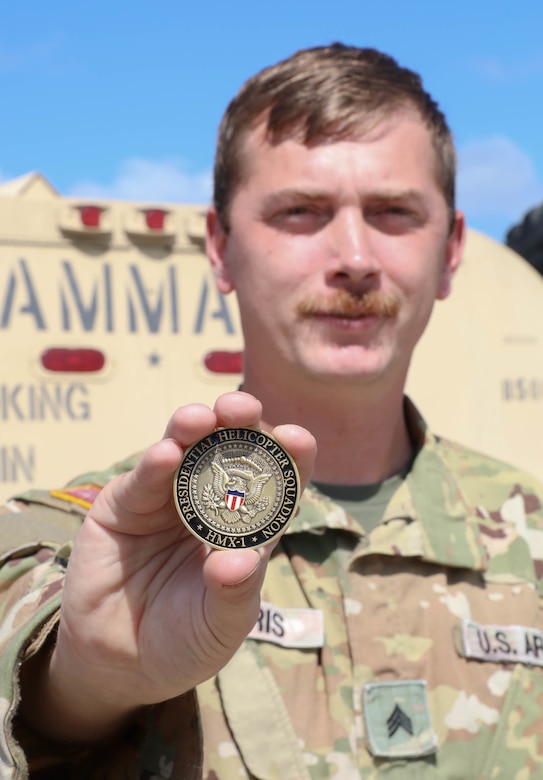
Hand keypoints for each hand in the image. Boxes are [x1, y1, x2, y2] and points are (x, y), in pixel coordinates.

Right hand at [21, 391, 315, 742]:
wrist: (120, 662)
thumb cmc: (185, 641)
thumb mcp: (219, 625)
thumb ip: (233, 594)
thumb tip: (239, 560)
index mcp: (249, 524)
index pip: (278, 481)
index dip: (290, 455)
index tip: (297, 439)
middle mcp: (211, 501)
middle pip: (232, 450)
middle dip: (239, 422)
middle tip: (241, 408)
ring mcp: (167, 498)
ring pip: (185, 450)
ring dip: (193, 428)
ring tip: (200, 420)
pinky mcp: (125, 505)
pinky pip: (142, 479)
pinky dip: (153, 464)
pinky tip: (164, 455)